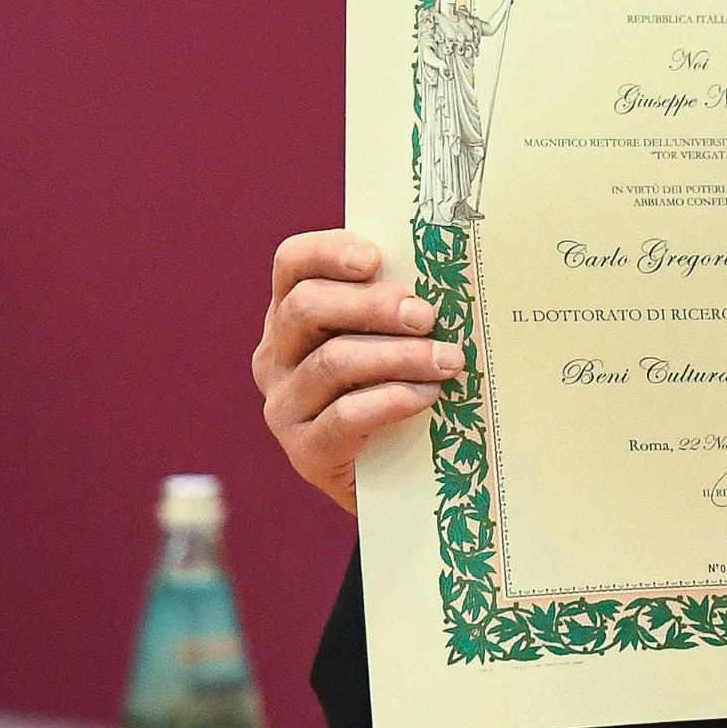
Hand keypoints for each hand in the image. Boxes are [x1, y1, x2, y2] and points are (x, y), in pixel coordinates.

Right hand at [254, 229, 463, 515]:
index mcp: (293, 314)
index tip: (375, 258)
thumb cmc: (400, 384)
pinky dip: (392, 400)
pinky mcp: (306, 452)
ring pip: (332, 363)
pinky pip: (344, 416)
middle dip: (374, 306)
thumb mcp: (393, 336)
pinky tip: (427, 395)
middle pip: (307, 308)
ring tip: (449, 359)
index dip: (328, 252)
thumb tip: (450, 267)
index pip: (292, 264)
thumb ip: (401, 302)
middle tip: (427, 315)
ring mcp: (285, 406)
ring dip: (399, 355)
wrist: (396, 475)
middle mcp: (277, 356)